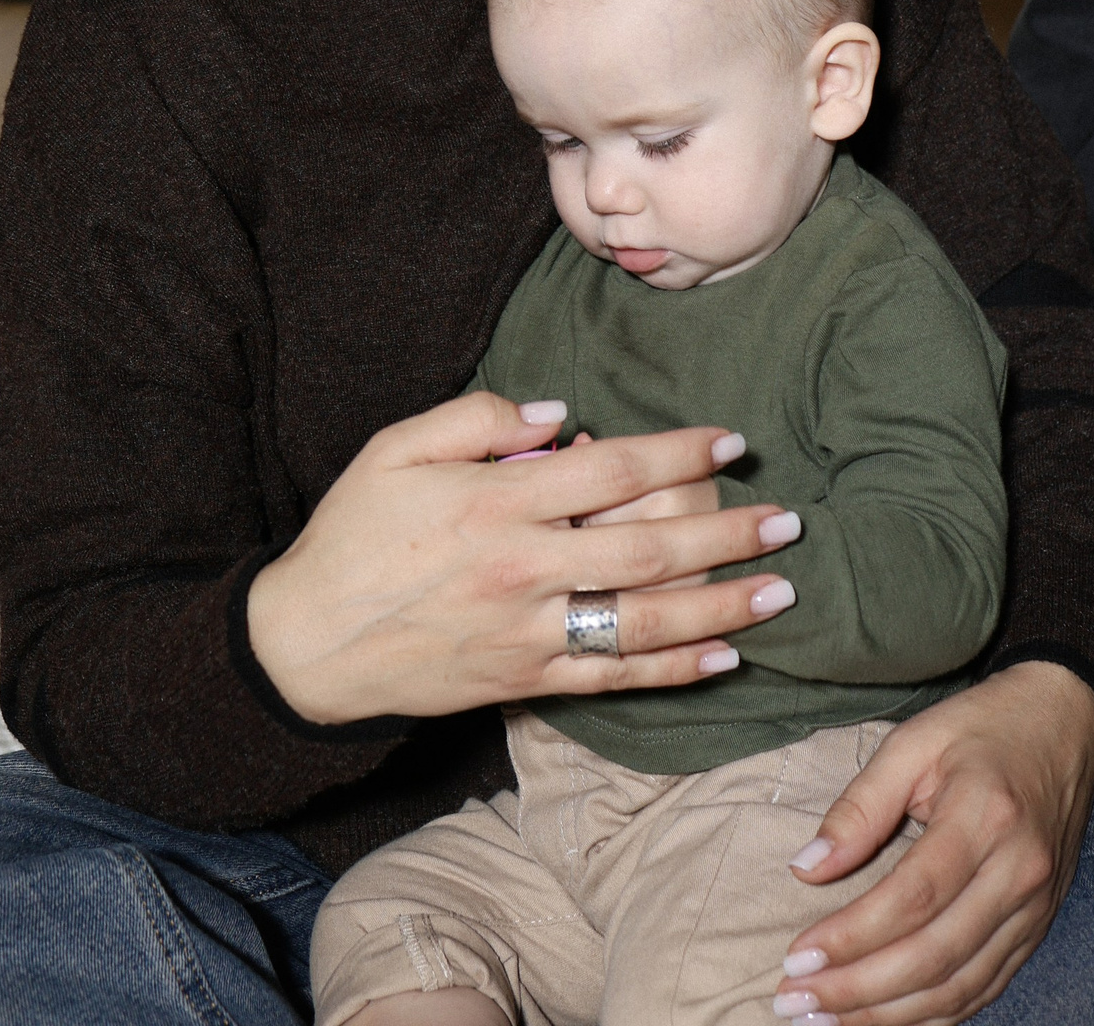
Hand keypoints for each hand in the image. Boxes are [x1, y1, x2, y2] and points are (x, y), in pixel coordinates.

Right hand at [244, 392, 799, 723]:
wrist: (305, 646)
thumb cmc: (352, 533)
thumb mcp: (396, 447)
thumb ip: (477, 418)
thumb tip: (557, 413)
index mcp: (499, 501)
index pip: (613, 469)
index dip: (680, 452)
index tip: (732, 440)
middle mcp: (525, 568)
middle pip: (649, 548)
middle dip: (728, 530)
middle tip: (788, 519)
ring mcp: (528, 632)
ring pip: (644, 621)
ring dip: (722, 604)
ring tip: (780, 589)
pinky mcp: (523, 681)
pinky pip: (612, 677)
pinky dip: (672, 670)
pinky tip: (723, 657)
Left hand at [778, 662, 1093, 1024]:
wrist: (1065, 722)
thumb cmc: (982, 726)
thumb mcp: (913, 742)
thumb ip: (860, 806)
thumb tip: (807, 867)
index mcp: (986, 816)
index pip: (912, 897)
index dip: (851, 936)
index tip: (797, 959)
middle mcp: (1019, 871)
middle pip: (934, 955)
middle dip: (859, 990)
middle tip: (796, 1001)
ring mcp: (1035, 906)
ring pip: (958, 986)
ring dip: (889, 1015)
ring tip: (827, 1020)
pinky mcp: (1039, 926)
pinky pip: (984, 988)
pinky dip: (933, 1014)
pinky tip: (885, 1017)